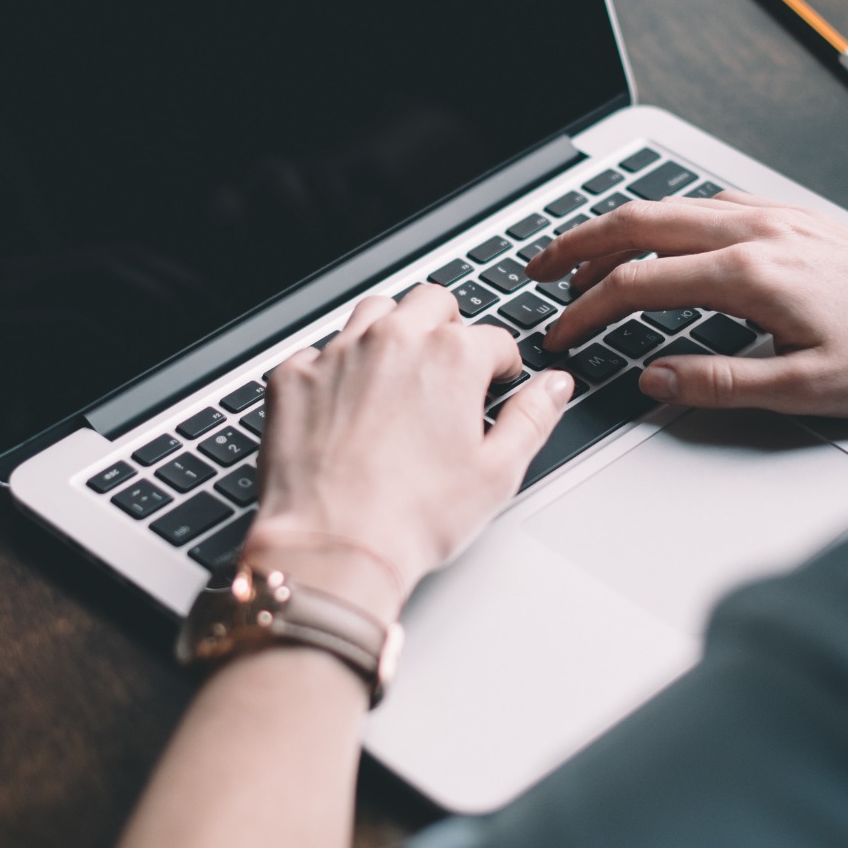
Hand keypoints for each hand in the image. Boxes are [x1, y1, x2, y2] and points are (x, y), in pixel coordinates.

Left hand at [247, 285, 574, 618]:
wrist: (333, 544)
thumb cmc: (414, 517)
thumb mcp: (498, 472)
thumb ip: (533, 417)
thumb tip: (554, 386)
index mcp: (452, 356)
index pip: (493, 338)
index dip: (501, 364)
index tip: (496, 383)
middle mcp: (394, 339)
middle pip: (432, 303)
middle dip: (448, 328)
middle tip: (449, 369)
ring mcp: (338, 353)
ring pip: (374, 311)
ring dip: (392, 330)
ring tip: (398, 373)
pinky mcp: (293, 376)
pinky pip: (317, 351)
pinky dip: (334, 369)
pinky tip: (342, 404)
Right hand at [537, 197, 847, 418]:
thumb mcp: (807, 391)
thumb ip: (721, 384)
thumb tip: (656, 381)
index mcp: (752, 275)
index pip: (638, 284)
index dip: (586, 310)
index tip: (561, 334)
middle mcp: (759, 232)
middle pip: (641, 222)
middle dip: (577, 244)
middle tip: (538, 270)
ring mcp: (777, 217)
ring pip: (673, 207)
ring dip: (617, 228)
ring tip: (582, 256)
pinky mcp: (795, 217)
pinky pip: (709, 205)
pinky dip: (664, 219)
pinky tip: (660, 236)